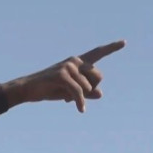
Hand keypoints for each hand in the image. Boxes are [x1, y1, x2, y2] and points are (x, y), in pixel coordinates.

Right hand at [11, 40, 125, 112]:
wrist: (28, 90)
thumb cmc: (49, 89)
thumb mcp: (70, 92)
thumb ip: (86, 93)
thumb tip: (100, 93)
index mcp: (77, 63)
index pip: (97, 53)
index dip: (111, 48)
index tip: (124, 42)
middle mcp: (75, 61)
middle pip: (99, 76)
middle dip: (92, 89)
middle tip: (77, 96)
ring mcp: (68, 66)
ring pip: (88, 86)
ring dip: (80, 97)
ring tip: (66, 98)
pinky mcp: (62, 74)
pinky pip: (79, 91)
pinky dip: (80, 102)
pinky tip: (80, 110)